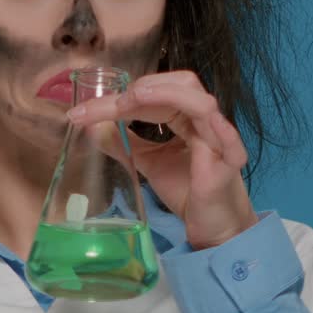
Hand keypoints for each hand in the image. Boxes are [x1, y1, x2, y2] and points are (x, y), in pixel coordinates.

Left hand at [67, 70, 257, 250]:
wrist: (212, 227)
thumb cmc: (187, 191)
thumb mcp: (148, 163)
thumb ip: (124, 144)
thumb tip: (92, 128)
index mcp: (186, 117)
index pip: (155, 94)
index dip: (120, 96)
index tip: (83, 112)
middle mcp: (204, 121)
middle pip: (180, 85)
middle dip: (143, 88)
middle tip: (112, 103)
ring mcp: (219, 139)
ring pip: (201, 103)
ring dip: (167, 95)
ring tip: (133, 99)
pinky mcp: (229, 164)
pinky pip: (228, 139)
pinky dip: (216, 127)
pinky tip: (200, 120)